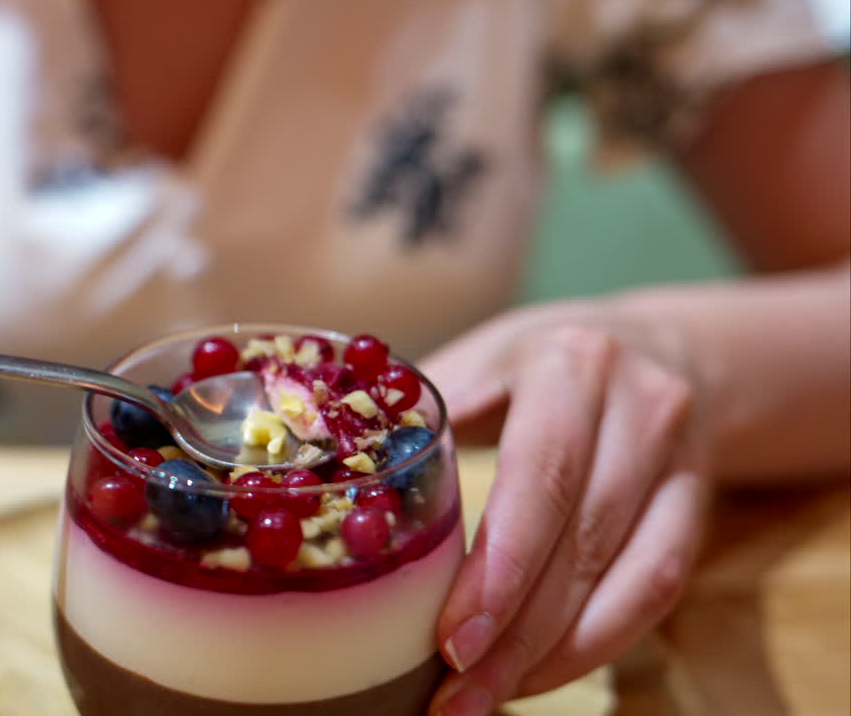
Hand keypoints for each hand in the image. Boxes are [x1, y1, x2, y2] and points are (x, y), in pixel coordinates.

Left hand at [420, 300, 712, 714]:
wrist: (661, 346)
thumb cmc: (538, 361)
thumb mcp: (481, 360)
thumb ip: (421, 414)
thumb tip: (330, 478)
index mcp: (568, 364)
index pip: (541, 477)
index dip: (500, 567)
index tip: (450, 639)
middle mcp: (639, 406)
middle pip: (582, 537)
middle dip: (516, 631)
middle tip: (453, 692)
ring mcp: (679, 459)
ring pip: (626, 576)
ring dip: (552, 653)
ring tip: (482, 698)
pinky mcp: (697, 505)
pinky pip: (657, 589)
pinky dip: (597, 644)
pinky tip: (538, 673)